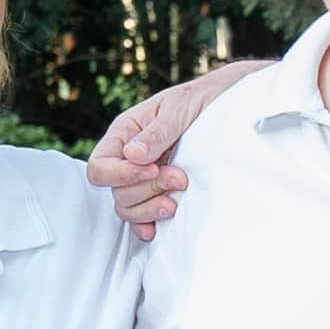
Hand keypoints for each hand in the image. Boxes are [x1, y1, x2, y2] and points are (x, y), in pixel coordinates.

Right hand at [88, 59, 261, 233]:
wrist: (229, 106)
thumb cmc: (200, 99)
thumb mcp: (179, 107)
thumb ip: (157, 132)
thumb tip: (132, 156)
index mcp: (125, 133)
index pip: (100, 166)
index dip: (120, 175)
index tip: (151, 169)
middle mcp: (129, 159)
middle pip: (116, 191)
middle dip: (148, 189)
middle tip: (180, 178)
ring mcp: (143, 179)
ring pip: (127, 207)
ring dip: (149, 209)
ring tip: (175, 203)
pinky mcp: (159, 194)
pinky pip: (141, 218)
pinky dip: (146, 226)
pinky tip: (156, 229)